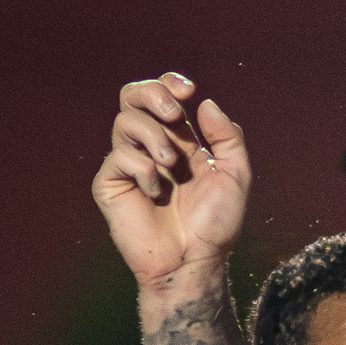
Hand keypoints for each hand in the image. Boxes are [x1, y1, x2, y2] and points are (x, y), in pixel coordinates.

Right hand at [95, 73, 249, 293]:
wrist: (194, 260)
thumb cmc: (215, 225)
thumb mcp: (234, 176)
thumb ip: (227, 138)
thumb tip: (205, 104)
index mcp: (178, 141)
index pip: (162, 97)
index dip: (169, 84)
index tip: (188, 89)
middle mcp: (150, 147)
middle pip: (132, 97)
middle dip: (152, 94)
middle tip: (173, 114)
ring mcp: (129, 164)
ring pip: (125, 121)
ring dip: (153, 136)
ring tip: (171, 164)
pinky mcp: (110, 183)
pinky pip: (119, 157)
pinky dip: (143, 169)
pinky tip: (157, 191)